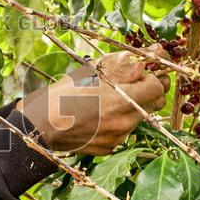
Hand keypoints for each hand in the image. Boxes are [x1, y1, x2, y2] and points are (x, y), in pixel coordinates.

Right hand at [14, 45, 170, 155]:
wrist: (41, 125)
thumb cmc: (65, 92)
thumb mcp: (95, 69)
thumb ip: (128, 62)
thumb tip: (156, 51)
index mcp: (123, 101)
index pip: (159, 87)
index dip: (152, 76)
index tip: (141, 72)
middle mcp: (125, 122)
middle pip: (155, 104)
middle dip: (147, 91)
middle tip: (130, 83)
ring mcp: (118, 137)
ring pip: (139, 117)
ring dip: (132, 106)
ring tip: (109, 99)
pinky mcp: (110, 147)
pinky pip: (124, 131)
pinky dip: (118, 121)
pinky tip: (100, 115)